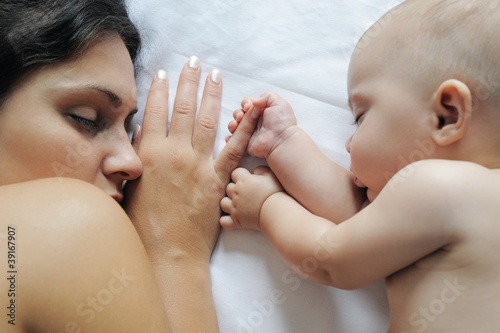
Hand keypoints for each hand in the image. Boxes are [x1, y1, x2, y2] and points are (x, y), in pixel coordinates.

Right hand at [123, 59, 257, 264]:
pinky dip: (245, 126)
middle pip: (181, 108)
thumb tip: (133, 141)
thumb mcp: (126, 190)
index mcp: (147, 154)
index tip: (164, 73)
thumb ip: (129, 162)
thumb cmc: (141, 227)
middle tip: (194, 62)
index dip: (159, 90)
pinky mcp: (218, 178)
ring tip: (215, 74)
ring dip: (211, 94)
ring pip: (206, 120)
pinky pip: (234, 147)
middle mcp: (173, 152)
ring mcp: (198, 163)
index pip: (154, 111)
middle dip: (188, 81)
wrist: (168, 253)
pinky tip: (252, 110)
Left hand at [220, 166, 283, 230]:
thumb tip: (256, 171)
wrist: (277, 212)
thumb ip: (262, 170)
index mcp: (244, 181)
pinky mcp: (236, 220)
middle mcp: (237, 193)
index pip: (235, 173)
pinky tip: (232, 218)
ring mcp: (235, 207)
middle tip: (244, 193)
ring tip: (237, 205)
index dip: (240, 176)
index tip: (246, 179)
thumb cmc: (276, 194)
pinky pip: (223, 221)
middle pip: (228, 188)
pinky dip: (226, 220)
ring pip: (223, 203)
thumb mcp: (271, 176)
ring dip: (228, 203)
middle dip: (234, 189)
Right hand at [227, 92, 296, 157]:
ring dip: (233, 122)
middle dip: (237, 113)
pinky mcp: (245, 142)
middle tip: (241, 116)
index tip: (248, 107)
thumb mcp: (279, 102)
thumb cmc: (282, 122)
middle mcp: (255, 121)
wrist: (281, 140)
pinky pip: (234, 138)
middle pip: (239, 113)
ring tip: (236, 124)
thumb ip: (266, 96)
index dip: (245, 103)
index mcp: (262, 111)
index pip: (248, 104)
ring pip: (235, 124)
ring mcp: (249, 132)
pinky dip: (231, 135)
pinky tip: (233, 132)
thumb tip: (253, 101)